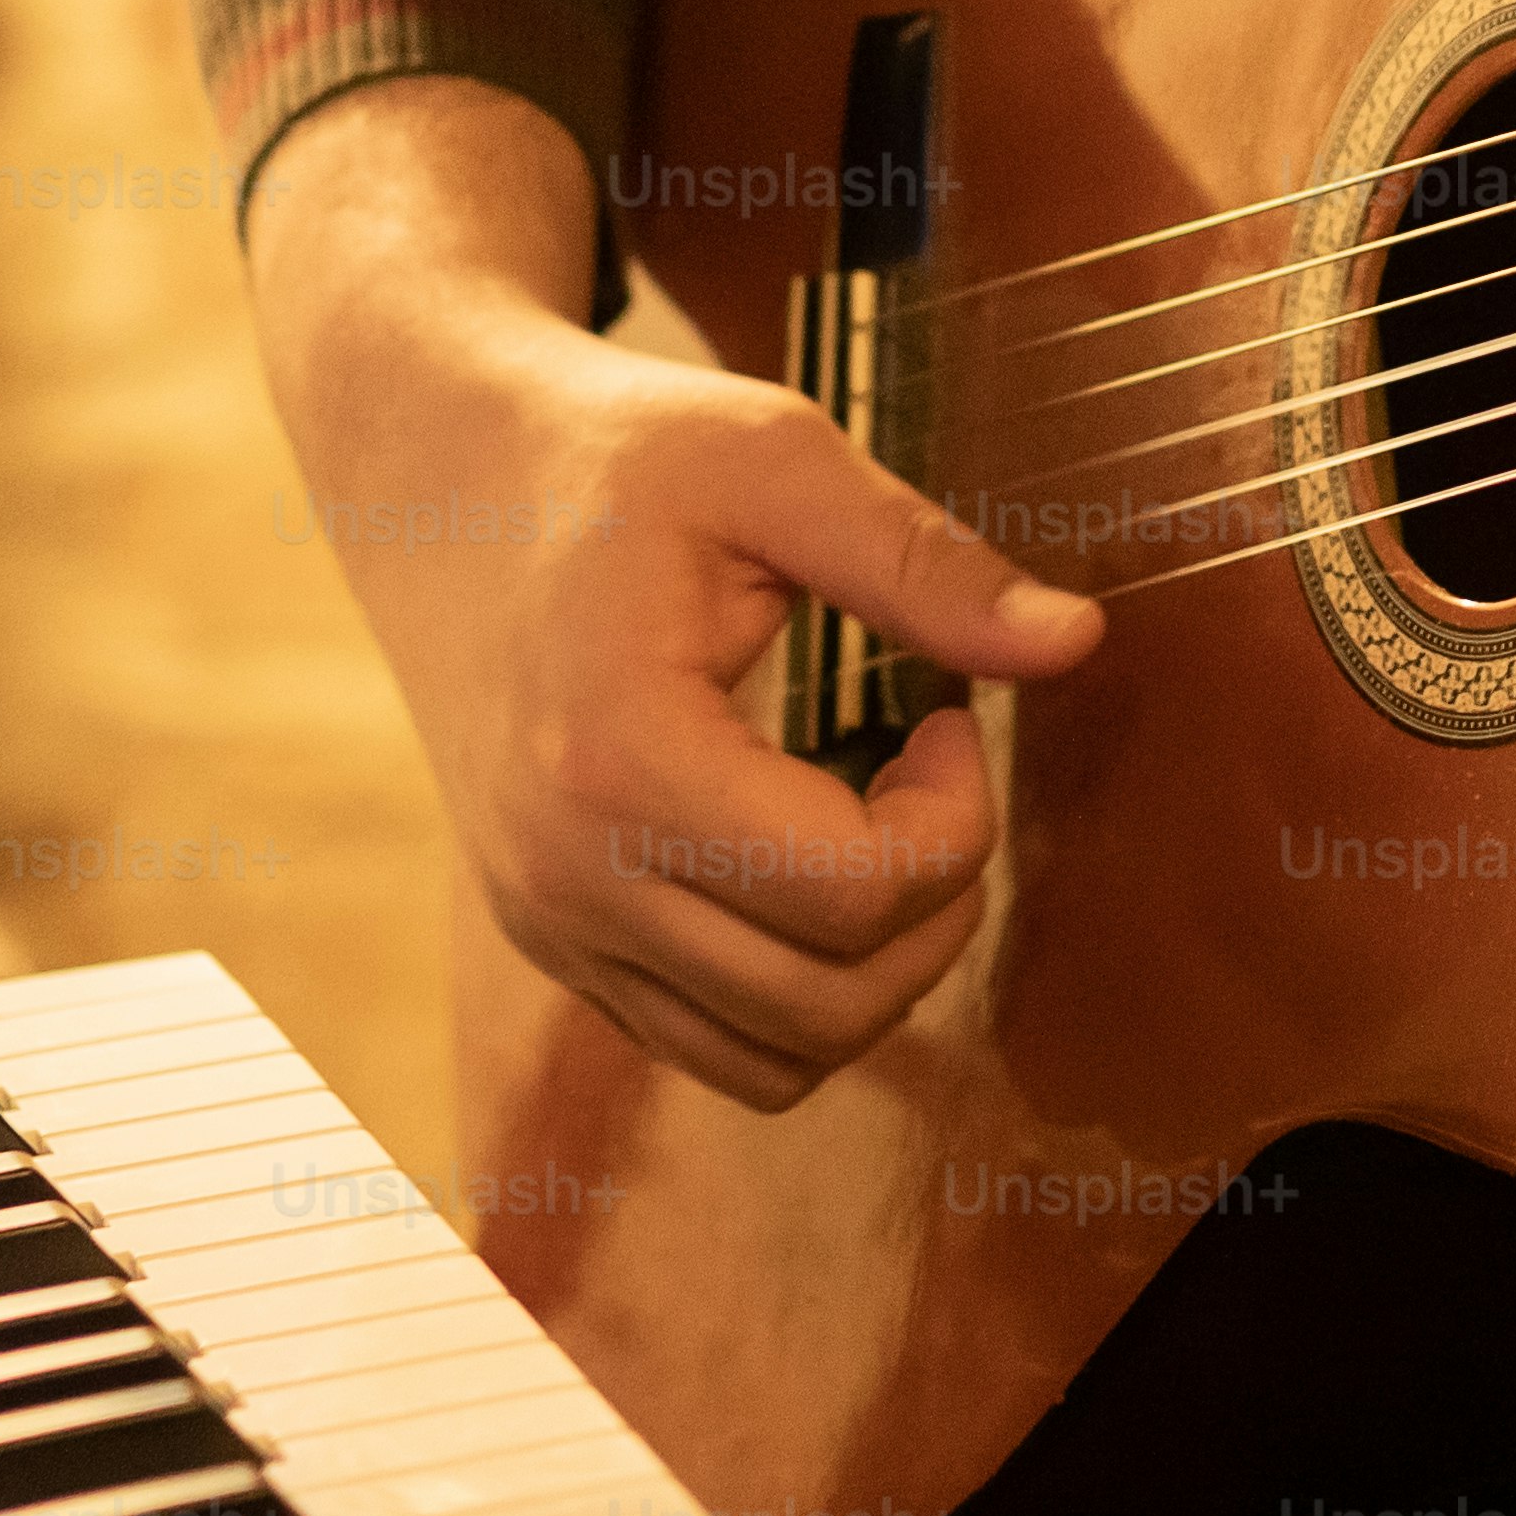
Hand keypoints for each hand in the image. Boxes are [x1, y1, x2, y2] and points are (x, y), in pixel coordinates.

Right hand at [244, 76, 1100, 1110]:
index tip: (950, 713)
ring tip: (880, 820)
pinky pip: (712, 1045)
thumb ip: (925, 562)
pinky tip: (806, 850)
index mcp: (617, 758)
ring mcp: (551, 923)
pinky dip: (798, 986)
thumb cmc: (609, 454)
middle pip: (829, 1005)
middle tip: (934, 773)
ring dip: (876, 966)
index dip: (957, 818)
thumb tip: (1079, 642)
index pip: (854, 895)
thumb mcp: (774, 458)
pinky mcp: (554, 940)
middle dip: (936, 902)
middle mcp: (566, 876)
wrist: (437, 479)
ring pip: (775, 1061)